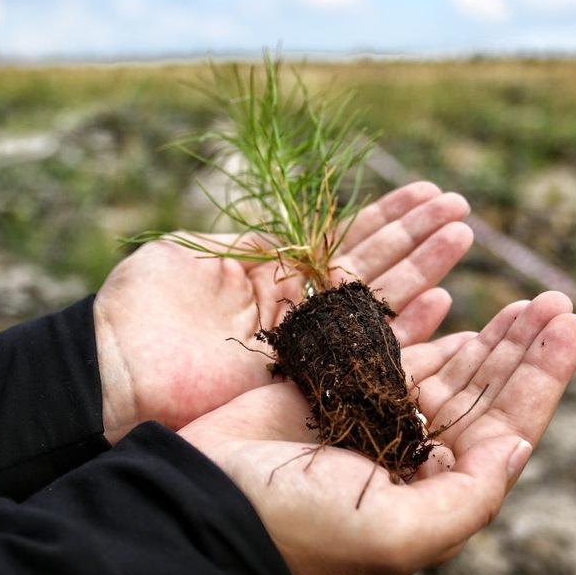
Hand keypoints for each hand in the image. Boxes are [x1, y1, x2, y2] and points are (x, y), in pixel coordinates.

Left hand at [93, 182, 473, 442]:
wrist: (112, 373)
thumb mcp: (195, 252)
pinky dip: (409, 329)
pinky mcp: (308, 382)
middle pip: (375, 268)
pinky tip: (445, 304)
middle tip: (462, 211)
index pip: (348, 239)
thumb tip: (295, 229)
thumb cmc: (142, 308)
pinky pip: (368, 353)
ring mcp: (308, 347)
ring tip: (463, 238)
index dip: (391, 218)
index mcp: (276, 275)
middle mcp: (301, 311)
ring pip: (380, 304)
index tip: (433, 192)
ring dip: (425, 271)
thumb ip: (254, 244)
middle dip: (421, 238)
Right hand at [179, 291, 575, 574]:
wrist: (211, 501)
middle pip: (485, 390)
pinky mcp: (337, 386)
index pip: (506, 426)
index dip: (542, 376)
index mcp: (436, 490)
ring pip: (448, 366)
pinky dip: (425, 323)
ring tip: (525, 300)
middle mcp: (413, 454)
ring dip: (489, 334)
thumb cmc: (304, 529)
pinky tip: (454, 299)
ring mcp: (375, 417)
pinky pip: (394, 347)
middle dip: (523, 347)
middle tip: (555, 301)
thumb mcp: (399, 535)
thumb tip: (518, 446)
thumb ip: (468, 496)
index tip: (571, 323)